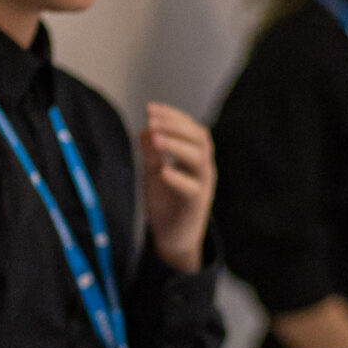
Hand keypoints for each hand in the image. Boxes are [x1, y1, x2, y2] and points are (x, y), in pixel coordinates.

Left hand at [139, 103, 214, 272]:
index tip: (150, 108)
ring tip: (156, 139)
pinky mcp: (197, 205)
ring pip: (199, 159)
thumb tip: (144, 129)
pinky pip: (193, 189)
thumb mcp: (154, 173)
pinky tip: (163, 171)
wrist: (173, 239)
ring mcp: (203, 185)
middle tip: (152, 121)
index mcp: (194, 156)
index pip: (190, 128)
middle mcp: (203, 167)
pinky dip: (178, 178)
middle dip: (175, 126)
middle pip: (199, 138)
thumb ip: (151, 153)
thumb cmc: (166, 204)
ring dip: (177, 146)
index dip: (172, 116)